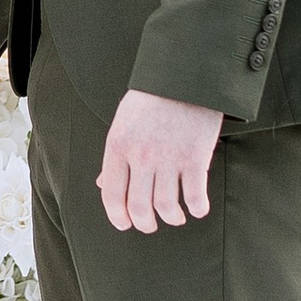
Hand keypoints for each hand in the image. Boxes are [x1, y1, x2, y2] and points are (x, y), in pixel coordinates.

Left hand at [98, 89, 224, 233]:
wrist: (184, 75)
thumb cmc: (151, 99)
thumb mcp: (123, 123)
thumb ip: (115, 157)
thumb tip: (102, 185)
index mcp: (118, 146)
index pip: (111, 194)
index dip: (117, 216)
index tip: (124, 224)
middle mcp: (141, 156)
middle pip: (139, 207)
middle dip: (144, 224)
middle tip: (150, 225)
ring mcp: (169, 158)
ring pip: (166, 206)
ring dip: (171, 218)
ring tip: (175, 217)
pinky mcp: (196, 158)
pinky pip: (195, 196)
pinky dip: (197, 208)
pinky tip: (198, 208)